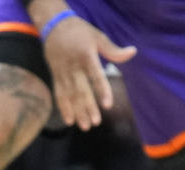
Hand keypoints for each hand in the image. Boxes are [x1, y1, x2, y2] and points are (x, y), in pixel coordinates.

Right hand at [42, 14, 136, 130]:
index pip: (95, 76)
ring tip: (84, 126)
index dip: (101, 91)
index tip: (107, 105)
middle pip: (81, 90)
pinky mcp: (55, 77)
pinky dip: (63, 108)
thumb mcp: (98, 36)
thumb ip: (113, 50)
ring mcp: (62, 74)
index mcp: (85, 56)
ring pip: (70, 96)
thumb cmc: (80, 32)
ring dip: (76, 112)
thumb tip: (132, 53)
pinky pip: (59, 95)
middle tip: (94, 123)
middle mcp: (73, 67)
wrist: (54, 27)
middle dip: (87, 108)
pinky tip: (69, 120)